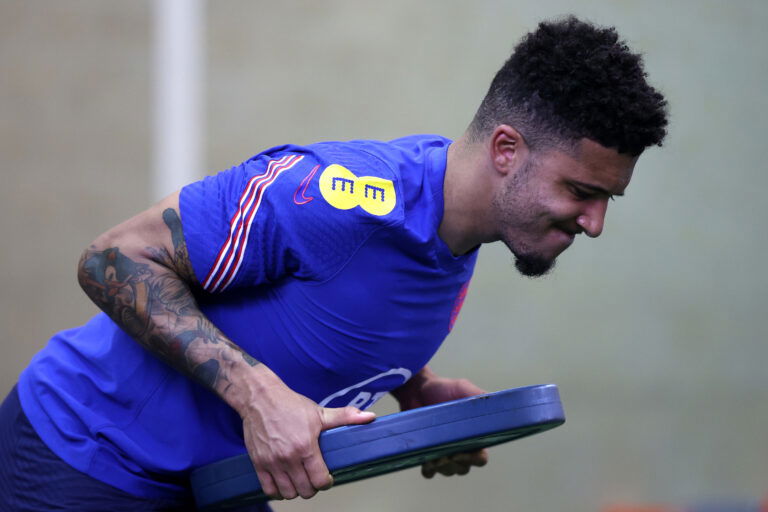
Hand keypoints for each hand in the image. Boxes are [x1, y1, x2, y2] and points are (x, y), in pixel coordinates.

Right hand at [238, 370, 374, 499]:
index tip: (327, 477)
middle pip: (305, 490)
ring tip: (299, 480)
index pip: (320, 480)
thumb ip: (345, 417)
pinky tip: (283, 482)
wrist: (260, 398)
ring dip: (296, 490)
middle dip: (312, 487)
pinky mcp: (258, 463)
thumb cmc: (290, 405)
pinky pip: (269, 489)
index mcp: (306, 446)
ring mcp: (272, 462)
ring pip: (287, 493)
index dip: (327, 482)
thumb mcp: (320, 412)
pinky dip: (277, 491)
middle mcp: (288, 458)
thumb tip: (369, 416)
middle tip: (313, 478)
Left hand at [391, 367, 488, 478]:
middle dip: (456, 464)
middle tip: (447, 455)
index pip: (481, 457)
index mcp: (473, 435)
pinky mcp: (426, 453)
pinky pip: (429, 472)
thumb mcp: (462, 388)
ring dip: (442, 467)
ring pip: (448, 471)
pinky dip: (429, 470)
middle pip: (464, 468)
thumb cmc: (442, 388)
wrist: (417, 388)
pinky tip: (426, 462)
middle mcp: (460, 447)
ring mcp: (442, 452)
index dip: (475, 459)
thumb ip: (478, 395)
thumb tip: (495, 401)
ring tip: (434, 458)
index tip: (463, 452)